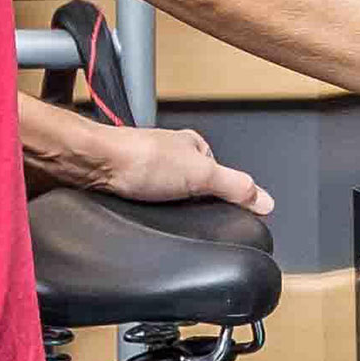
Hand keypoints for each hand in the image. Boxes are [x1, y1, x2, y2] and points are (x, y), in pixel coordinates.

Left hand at [87, 122, 274, 219]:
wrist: (93, 165)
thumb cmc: (140, 158)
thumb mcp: (202, 175)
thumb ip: (236, 187)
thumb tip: (266, 201)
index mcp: (194, 145)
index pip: (221, 173)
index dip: (224, 195)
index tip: (226, 212)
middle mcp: (170, 153)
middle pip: (195, 186)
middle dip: (193, 203)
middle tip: (189, 214)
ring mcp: (147, 168)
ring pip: (169, 196)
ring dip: (167, 208)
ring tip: (163, 214)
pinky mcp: (127, 184)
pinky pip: (147, 203)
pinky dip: (148, 211)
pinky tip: (145, 215)